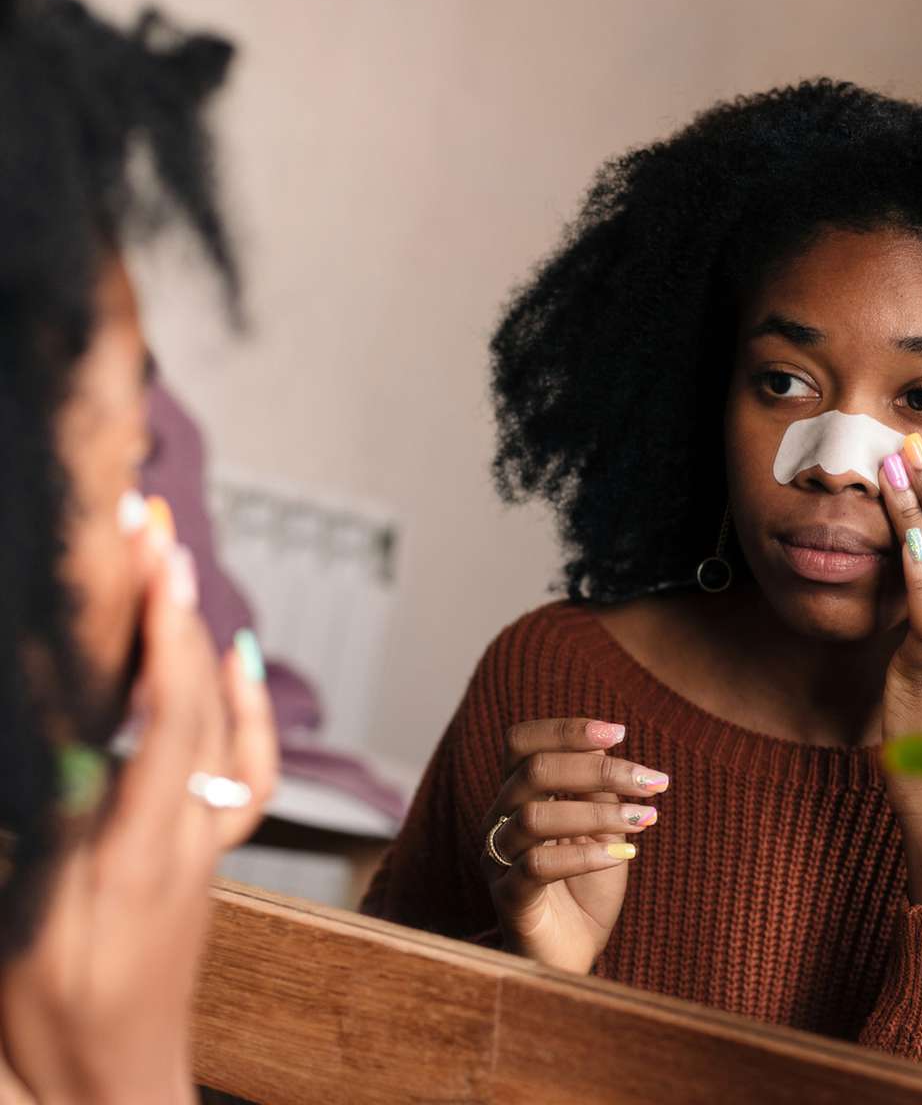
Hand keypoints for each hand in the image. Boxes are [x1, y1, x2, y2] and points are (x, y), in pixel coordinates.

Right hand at [0, 528, 276, 1103]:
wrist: (114, 1082)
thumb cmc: (50, 1017)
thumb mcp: (18, 920)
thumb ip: (35, 824)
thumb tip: (52, 738)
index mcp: (133, 848)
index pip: (167, 715)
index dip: (163, 630)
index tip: (150, 554)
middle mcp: (187, 832)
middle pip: (196, 696)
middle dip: (172, 605)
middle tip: (148, 525)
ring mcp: (207, 840)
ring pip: (224, 719)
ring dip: (199, 638)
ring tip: (170, 565)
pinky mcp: (210, 851)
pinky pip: (247, 767)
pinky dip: (246, 705)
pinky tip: (235, 656)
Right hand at [482, 719, 667, 973]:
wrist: (572, 951)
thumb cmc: (585, 883)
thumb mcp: (600, 827)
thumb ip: (597, 789)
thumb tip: (607, 742)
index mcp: (516, 794)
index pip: (522, 742)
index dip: (566, 729)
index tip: (620, 732)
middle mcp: (498, 820)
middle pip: (533, 770)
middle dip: (599, 768)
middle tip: (651, 780)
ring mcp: (498, 859)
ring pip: (534, 815)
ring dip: (598, 812)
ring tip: (644, 819)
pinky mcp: (508, 898)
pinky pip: (537, 866)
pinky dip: (586, 854)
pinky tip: (623, 853)